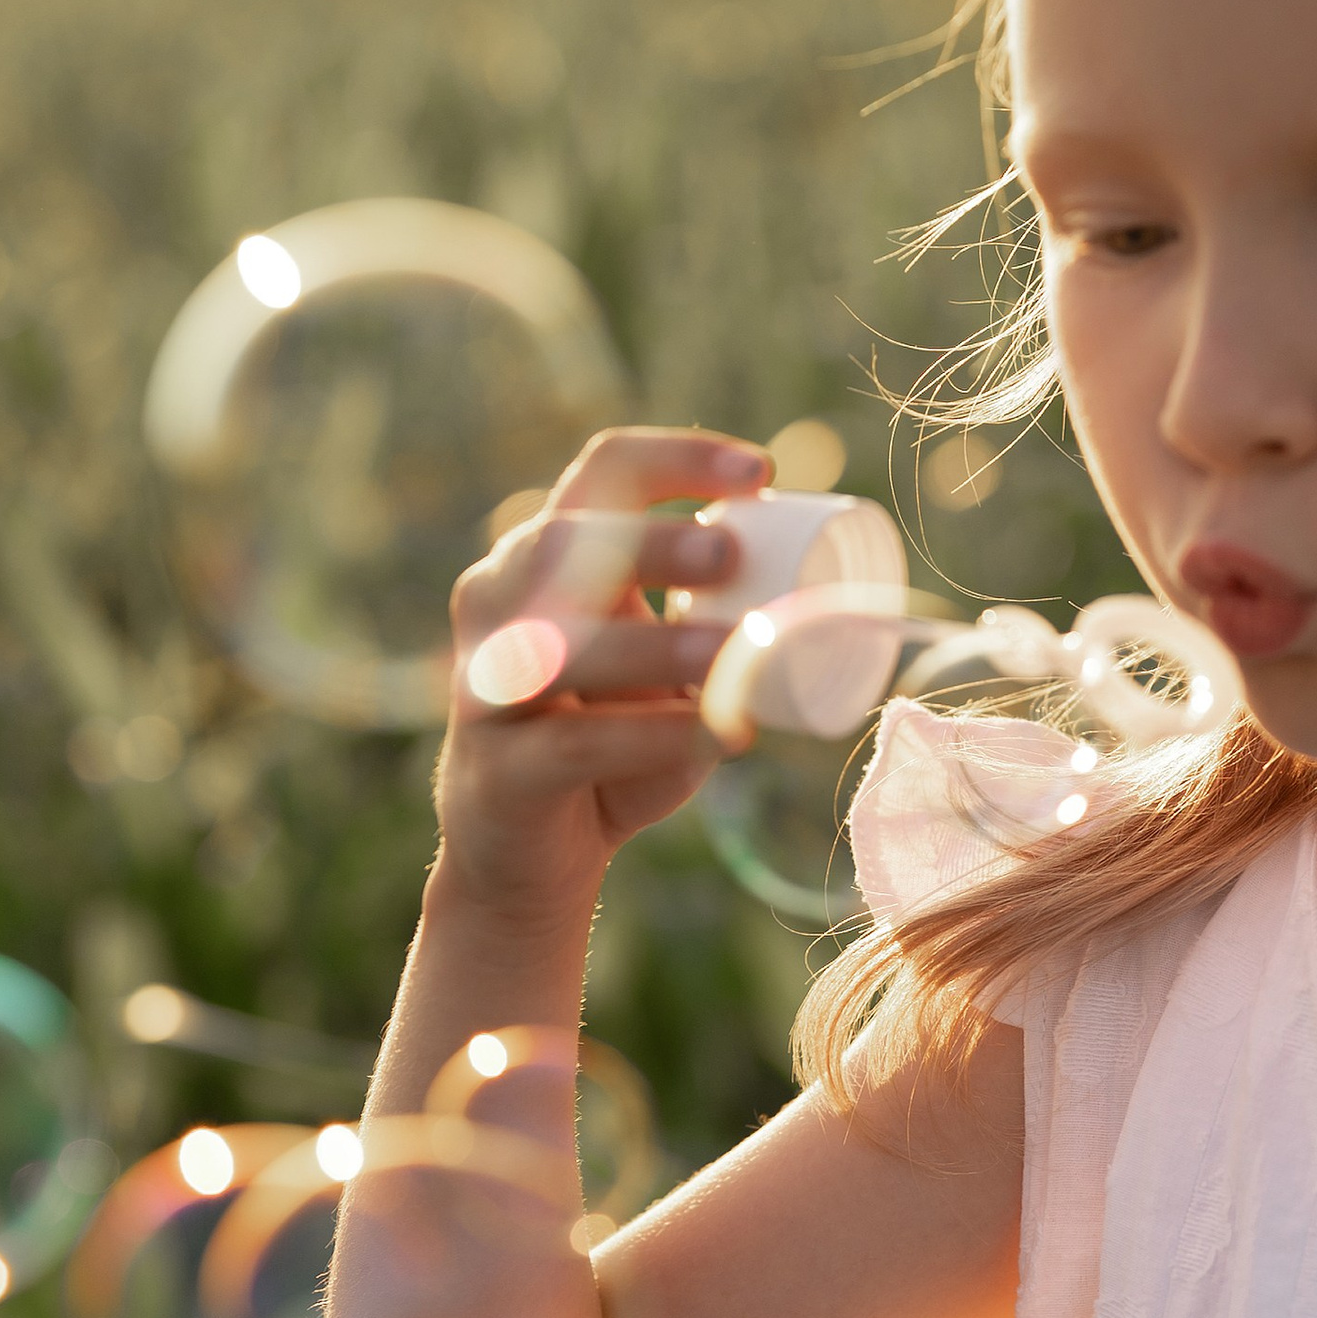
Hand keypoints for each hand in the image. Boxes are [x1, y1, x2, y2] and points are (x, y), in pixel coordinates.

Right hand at [434, 427, 766, 930]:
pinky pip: (574, 743)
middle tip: (731, 555)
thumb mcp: (668, 674)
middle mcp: (500, 604)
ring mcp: (485, 687)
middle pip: (564, 543)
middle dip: (650, 542)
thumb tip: (831, 604)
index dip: (676, 459)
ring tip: (732, 650)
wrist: (530, 858)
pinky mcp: (497, 770)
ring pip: (558, 645)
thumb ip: (720, 629)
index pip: (602, 474)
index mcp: (547, 557)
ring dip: (652, 644)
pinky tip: (717, 732)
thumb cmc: (611, 746)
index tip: (761, 474)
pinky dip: (652, 735)